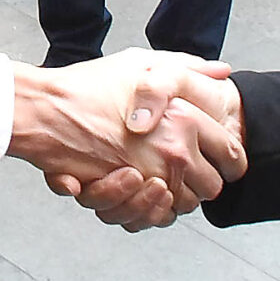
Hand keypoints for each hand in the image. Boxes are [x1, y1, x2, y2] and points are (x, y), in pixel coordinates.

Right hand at [10, 52, 246, 229]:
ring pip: (182, 207)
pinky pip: (151, 217)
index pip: (232, 153)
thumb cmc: (90, 84)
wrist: (46, 109)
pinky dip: (148, 210)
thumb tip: (223, 71)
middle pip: (211, 187)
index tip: (226, 161)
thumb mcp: (143, 63)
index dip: (233, 160)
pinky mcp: (125, 196)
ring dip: (175, 199)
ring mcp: (148, 177)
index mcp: (185, 120)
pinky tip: (141, 191)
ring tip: (162, 180)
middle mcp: (172, 152)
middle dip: (203, 183)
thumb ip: (188, 67)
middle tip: (190, 171)